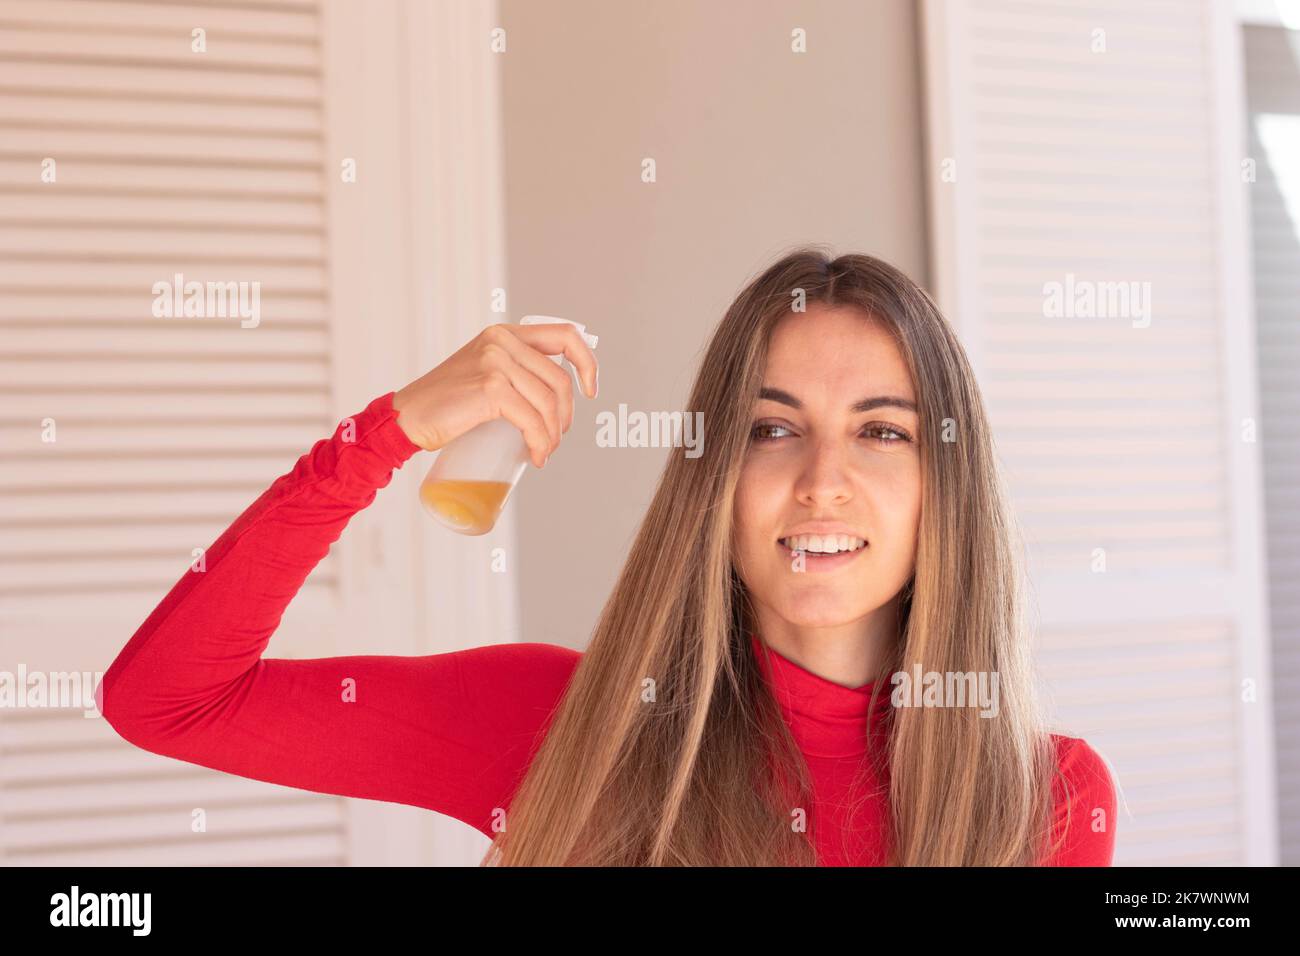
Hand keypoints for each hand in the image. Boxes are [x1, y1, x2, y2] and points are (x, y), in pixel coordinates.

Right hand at [391, 321, 597, 467]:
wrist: (407, 418)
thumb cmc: (445, 403)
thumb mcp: (482, 371)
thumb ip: (510, 370)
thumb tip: (553, 397)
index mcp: (505, 333)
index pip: (565, 335)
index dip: (588, 363)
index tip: (591, 390)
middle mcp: (502, 340)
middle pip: (560, 380)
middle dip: (566, 417)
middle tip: (555, 439)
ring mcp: (496, 362)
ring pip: (549, 403)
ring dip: (554, 435)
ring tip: (544, 452)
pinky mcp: (490, 388)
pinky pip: (532, 420)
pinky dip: (541, 443)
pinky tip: (537, 456)